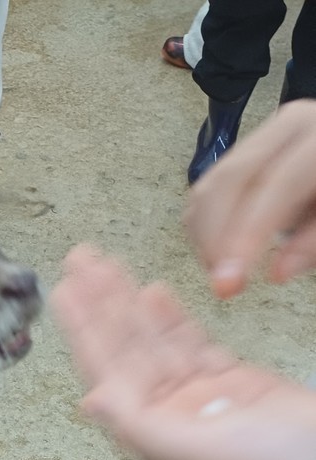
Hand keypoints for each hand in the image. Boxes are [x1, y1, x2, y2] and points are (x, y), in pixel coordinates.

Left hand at [51, 246, 315, 459]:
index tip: (65, 291)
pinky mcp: (230, 379)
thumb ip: (135, 422)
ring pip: (154, 338)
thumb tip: (91, 400)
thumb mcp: (184, 450)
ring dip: (129, 302)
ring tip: (106, 266)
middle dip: (102, 303)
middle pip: (125, 346)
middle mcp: (166, 410)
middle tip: (79, 260)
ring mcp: (198, 393)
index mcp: (149, 429)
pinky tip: (151, 291)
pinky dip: (170, 317)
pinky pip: (190, 341)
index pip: (106, 368)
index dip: (84, 328)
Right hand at [186, 101, 315, 298]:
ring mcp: (254, 140)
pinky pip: (202, 194)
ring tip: (222, 273)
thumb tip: (278, 272)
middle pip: (231, 179)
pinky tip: (216, 254)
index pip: (279, 184)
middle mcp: (284, 129)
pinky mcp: (232, 157)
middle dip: (216, 237)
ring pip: (209, 187)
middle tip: (220, 283)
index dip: (250, 232)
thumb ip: (312, 243)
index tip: (232, 278)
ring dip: (205, 238)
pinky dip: (201, 230)